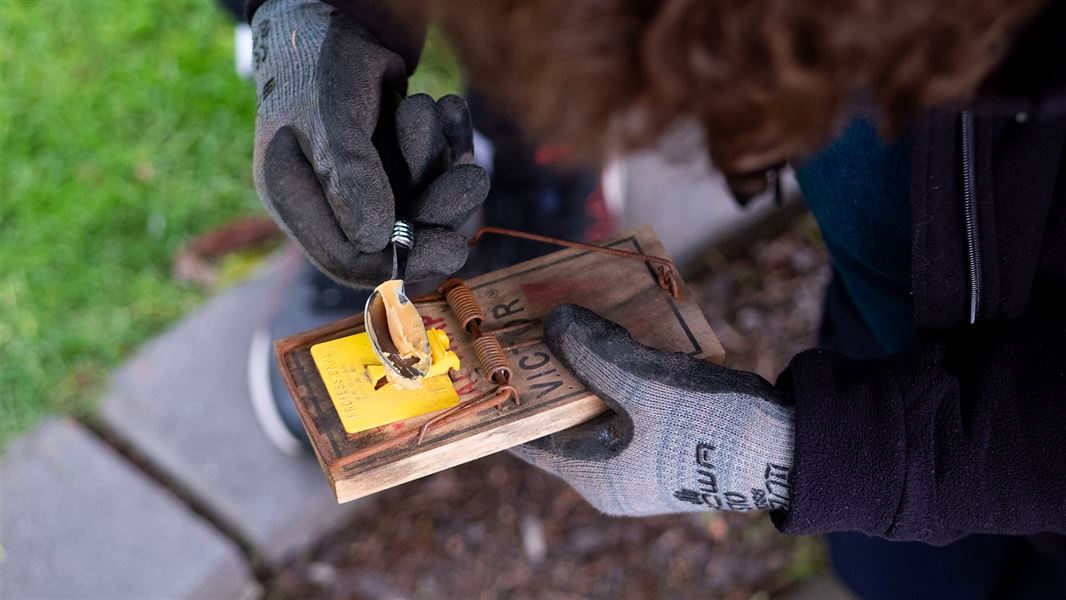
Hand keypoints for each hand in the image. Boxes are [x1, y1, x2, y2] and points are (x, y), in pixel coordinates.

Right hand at [251, 0, 488, 285]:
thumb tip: (374, 240)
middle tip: (472, 181)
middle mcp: (331, 198)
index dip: (400, 262)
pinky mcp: (399, 159)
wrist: (339, 14)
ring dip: (444, 162)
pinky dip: (451, 141)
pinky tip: (450, 105)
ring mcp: (367, 180)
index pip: (347, 258)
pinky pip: (437, 172)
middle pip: (395, 239)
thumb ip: (348, 176)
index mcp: (295, 197)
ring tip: (437, 109)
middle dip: (438, 211)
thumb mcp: (329, 115)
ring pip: (424, 204)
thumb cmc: (318, 59)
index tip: (448, 249)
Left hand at [513, 304, 794, 515]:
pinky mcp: (672, 441)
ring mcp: (645, 459)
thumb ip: (593, 353)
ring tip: (578, 318)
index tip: (493, 361)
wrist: (792, 449)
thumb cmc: (711, 427)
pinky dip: (624, 370)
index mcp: (595, 476)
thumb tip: (554, 324)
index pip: (529, 439)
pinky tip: (626, 334)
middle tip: (536, 324)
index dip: (510, 398)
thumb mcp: (642, 384)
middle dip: (555, 369)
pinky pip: (633, 402)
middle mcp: (614, 474)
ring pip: (601, 404)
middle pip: (565, 416)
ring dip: (592, 364)